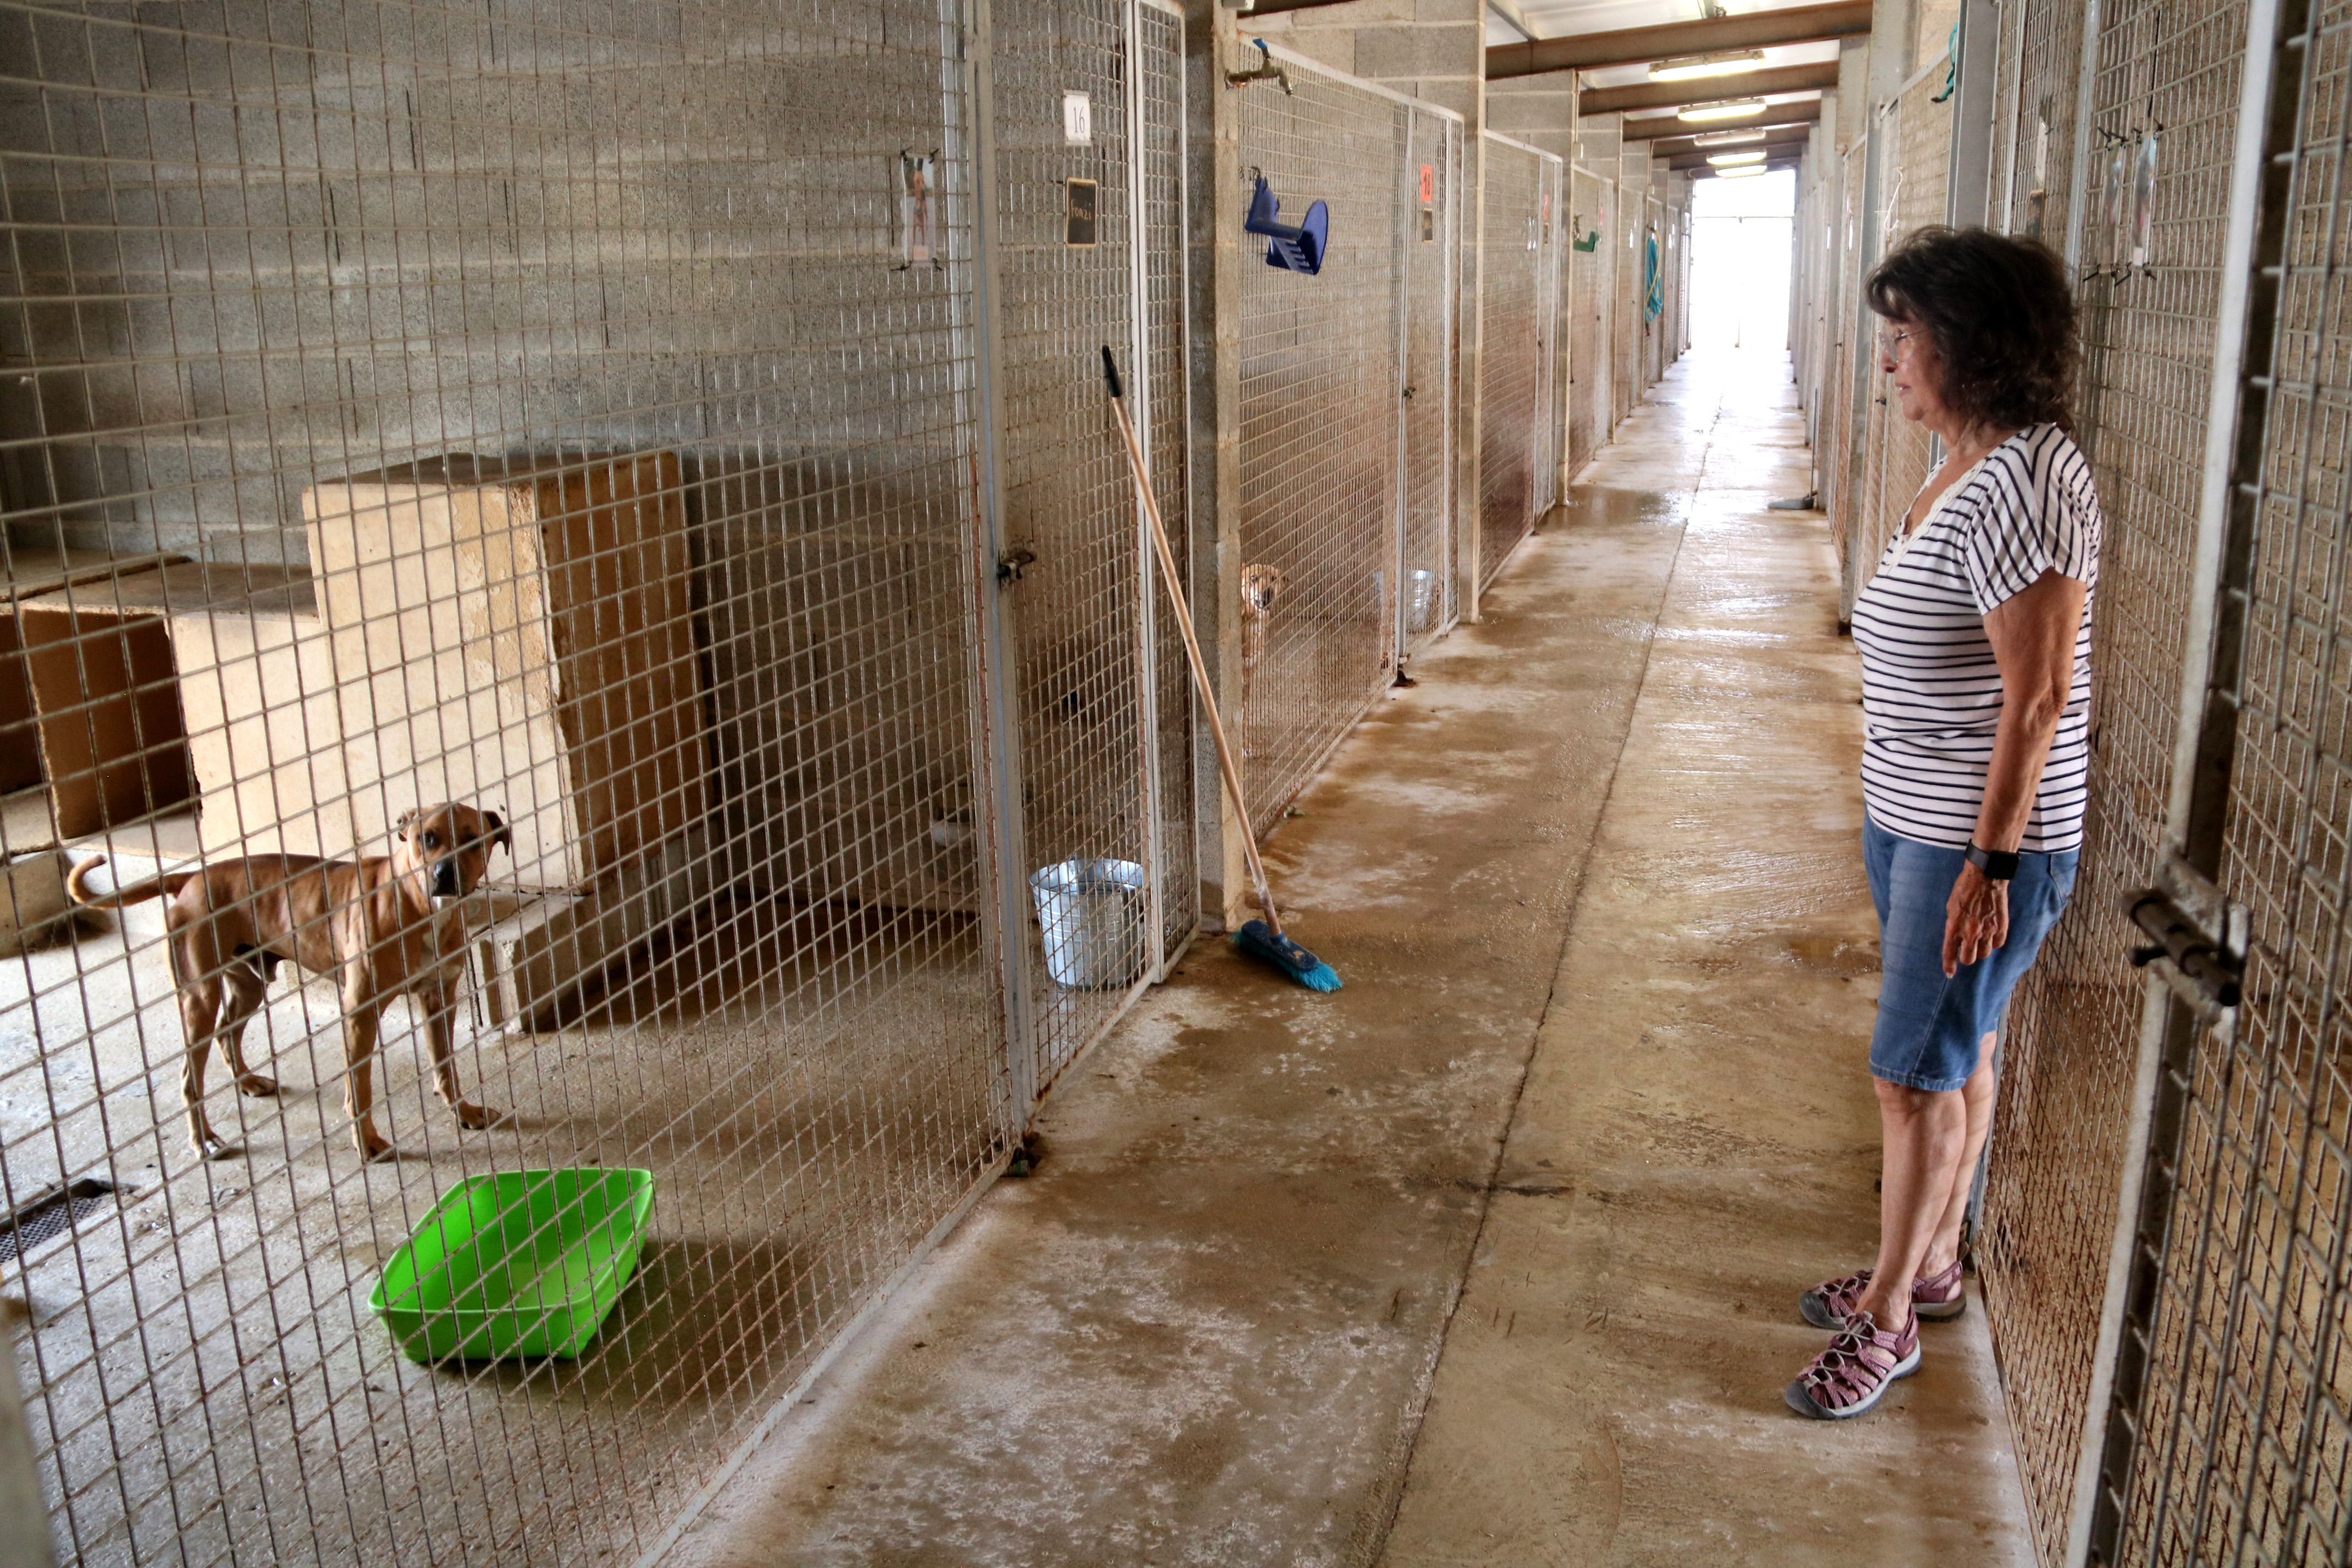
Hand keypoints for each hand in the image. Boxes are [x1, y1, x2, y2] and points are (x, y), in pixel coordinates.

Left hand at [1943, 861, 2009, 975]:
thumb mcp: (1950, 908)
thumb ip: (1953, 926)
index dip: (1949, 965)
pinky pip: (1998, 945)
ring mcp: (1987, 931)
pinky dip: (1994, 942)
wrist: (1985, 877)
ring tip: (1979, 939)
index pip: (1950, 953)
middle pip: (1969, 959)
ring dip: (1980, 950)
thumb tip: (1955, 940)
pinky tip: (1991, 934)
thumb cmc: (1964, 890)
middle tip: (1966, 949)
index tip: (1950, 973)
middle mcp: (1970, 933)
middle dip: (1966, 957)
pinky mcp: (2001, 927)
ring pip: (1984, 954)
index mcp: (1954, 927)